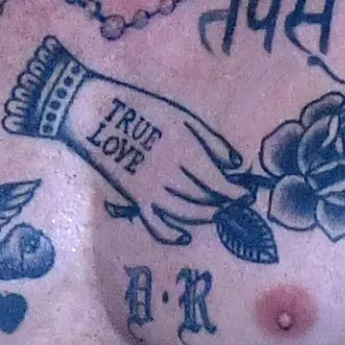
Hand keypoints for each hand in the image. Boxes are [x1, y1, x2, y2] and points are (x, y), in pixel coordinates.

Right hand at [4, 39, 252, 243]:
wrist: (96, 116)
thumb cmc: (143, 109)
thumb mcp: (183, 118)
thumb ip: (212, 144)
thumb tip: (236, 166)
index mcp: (187, 153)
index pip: (220, 184)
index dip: (236, 192)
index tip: (248, 193)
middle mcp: (173, 177)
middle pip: (207, 200)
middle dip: (225, 203)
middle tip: (238, 204)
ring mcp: (153, 191)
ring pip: (188, 214)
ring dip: (206, 216)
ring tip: (217, 212)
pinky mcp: (136, 199)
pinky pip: (158, 224)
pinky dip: (173, 233)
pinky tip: (186, 234)